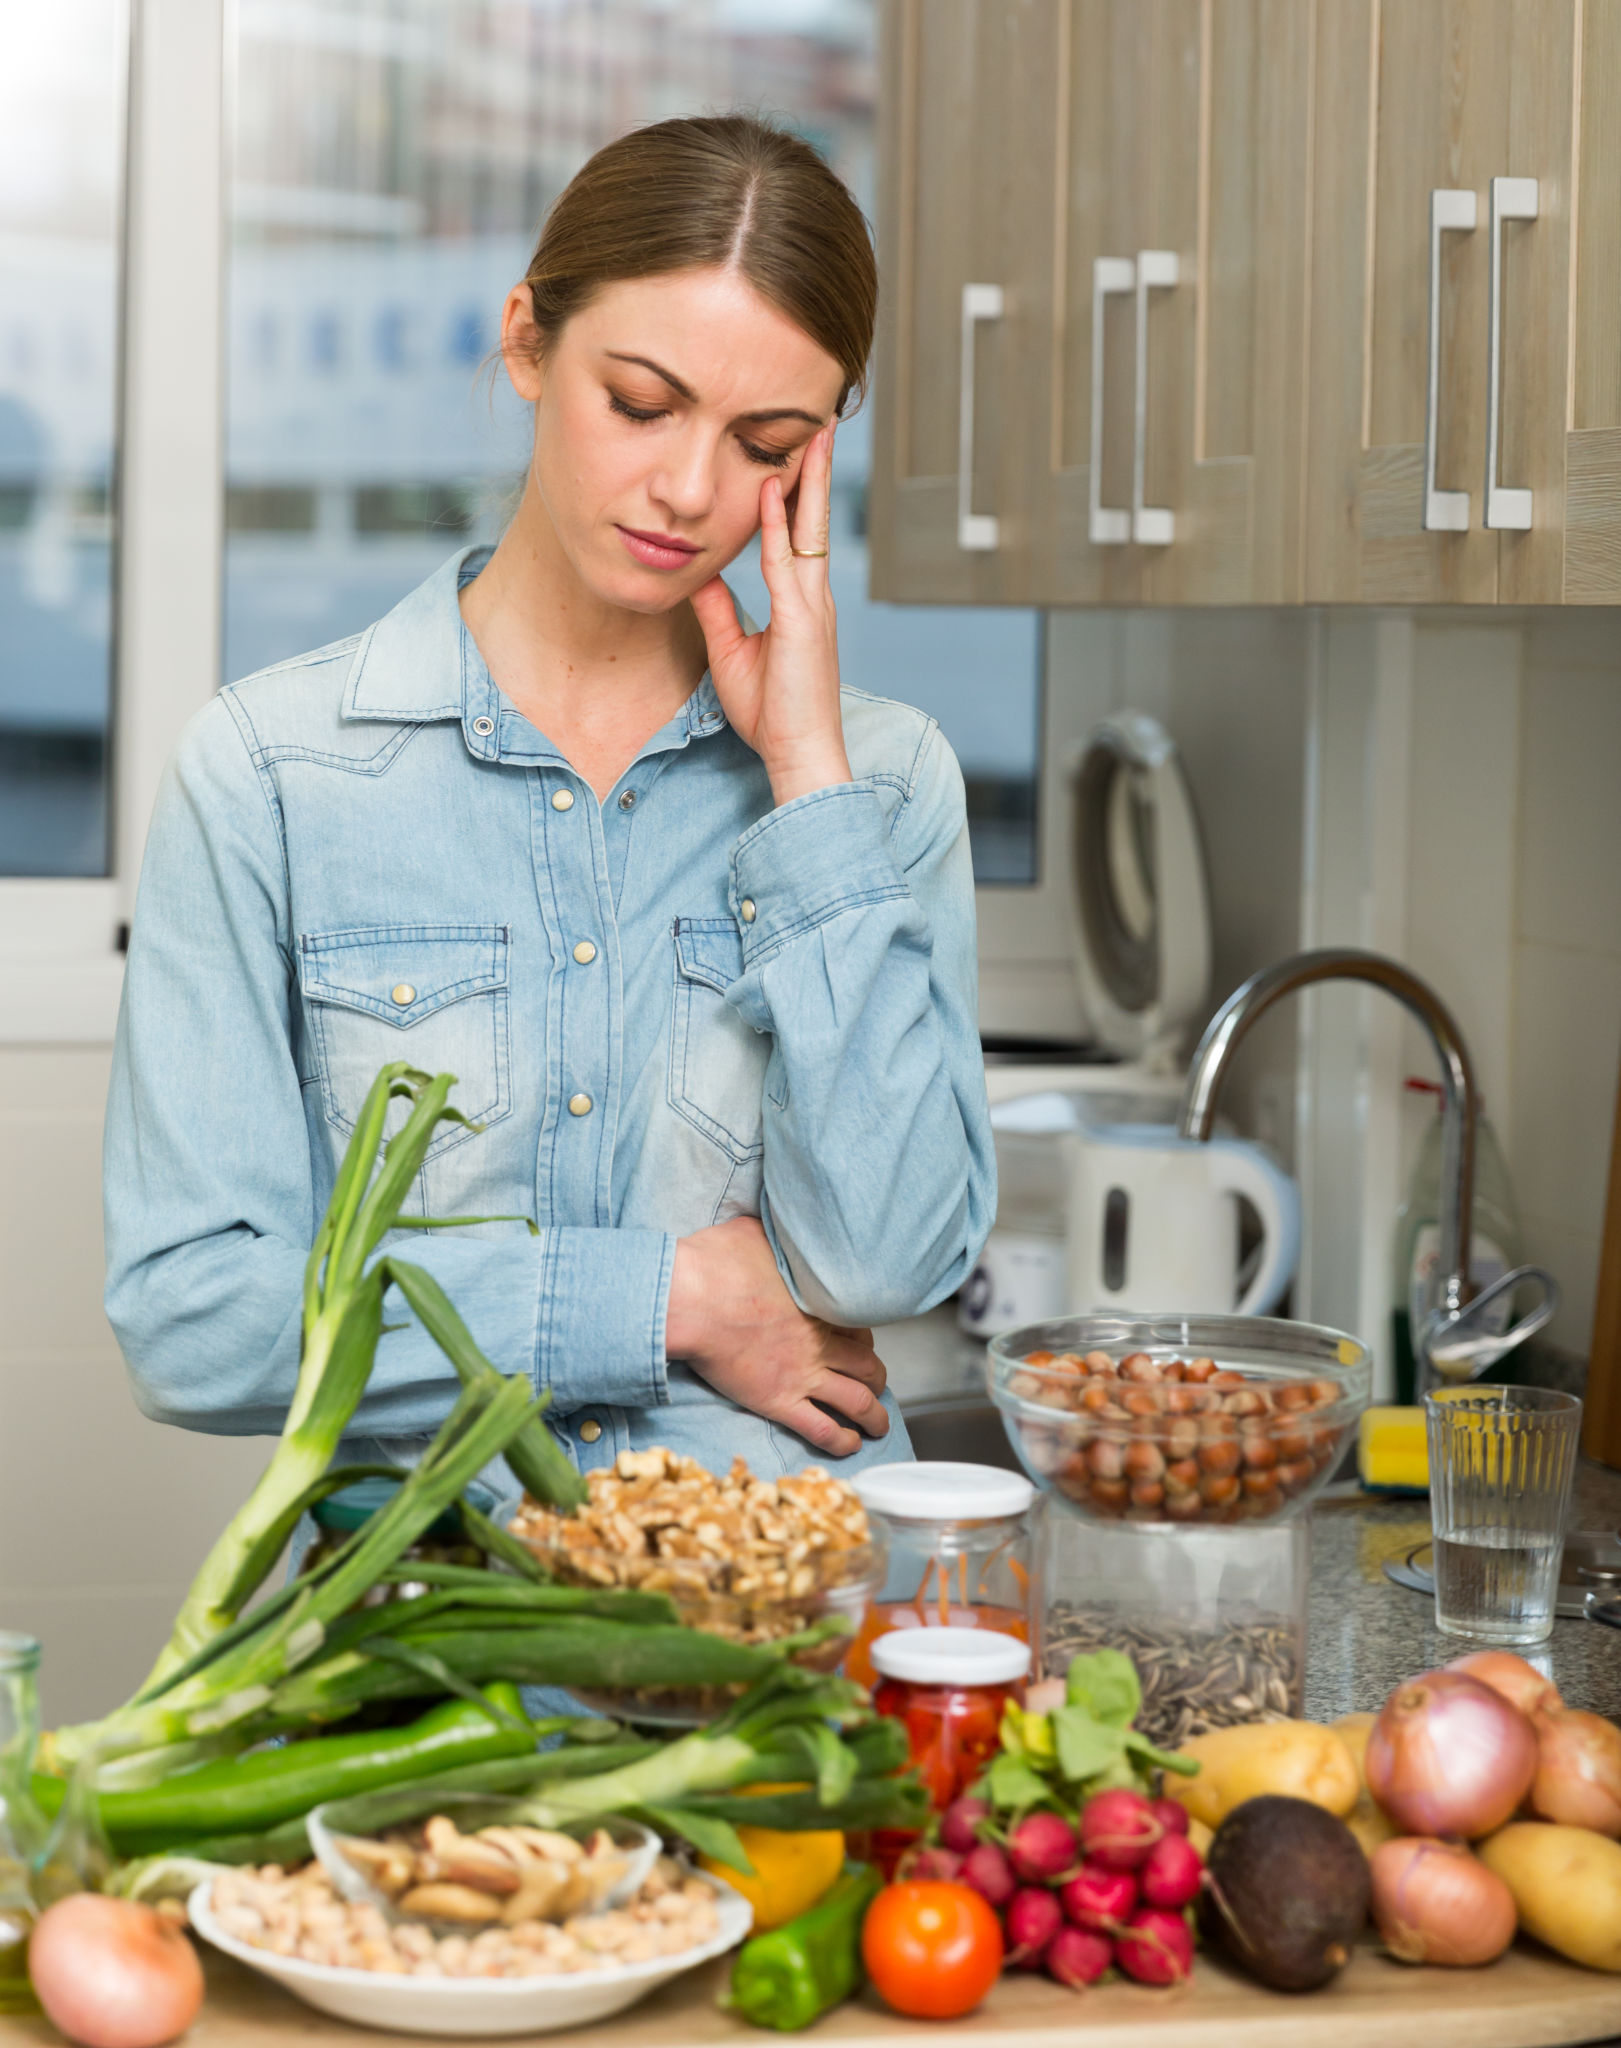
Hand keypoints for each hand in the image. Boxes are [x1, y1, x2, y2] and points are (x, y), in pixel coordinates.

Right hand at [665, 1215, 888, 1457]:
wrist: (690, 1299)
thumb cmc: (715, 1262)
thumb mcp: (753, 1232)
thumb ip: (773, 1234)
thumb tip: (776, 1220)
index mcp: (818, 1303)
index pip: (860, 1325)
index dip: (864, 1338)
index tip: (859, 1342)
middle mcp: (819, 1341)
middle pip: (867, 1365)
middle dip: (876, 1378)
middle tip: (875, 1384)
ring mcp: (802, 1374)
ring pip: (857, 1401)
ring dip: (874, 1416)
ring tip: (878, 1425)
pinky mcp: (779, 1401)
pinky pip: (821, 1429)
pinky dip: (841, 1441)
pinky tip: (850, 1446)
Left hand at [689, 423, 852, 806]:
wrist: (799, 754)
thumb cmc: (772, 714)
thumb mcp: (732, 652)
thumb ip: (718, 611)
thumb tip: (700, 575)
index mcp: (801, 603)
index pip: (799, 534)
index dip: (796, 493)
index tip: (792, 454)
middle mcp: (813, 596)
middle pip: (815, 519)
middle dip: (816, 469)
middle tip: (822, 423)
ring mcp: (812, 606)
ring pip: (810, 528)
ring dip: (810, 479)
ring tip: (814, 434)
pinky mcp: (803, 621)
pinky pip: (787, 561)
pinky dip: (779, 524)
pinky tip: (771, 490)